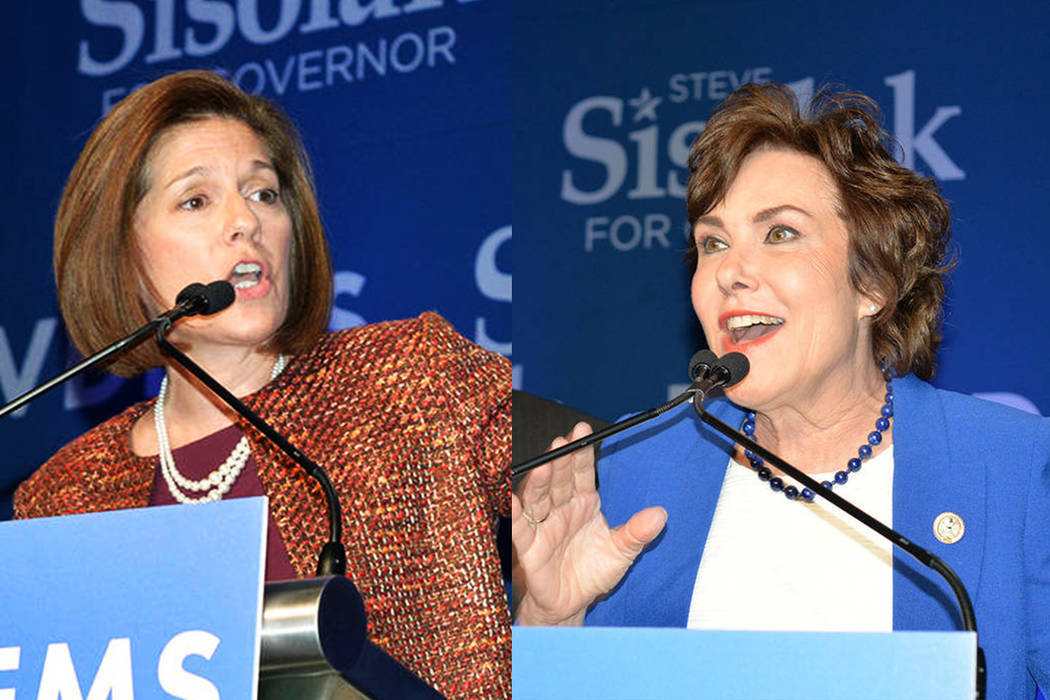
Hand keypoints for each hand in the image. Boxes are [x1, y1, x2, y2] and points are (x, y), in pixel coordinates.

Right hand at [512, 422, 666, 625]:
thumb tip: (661, 515)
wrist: (572, 605)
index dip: (581, 452)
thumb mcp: (621, 553)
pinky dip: (515, 515)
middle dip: (559, 460)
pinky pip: (520, 528)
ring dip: (539, 482)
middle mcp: (561, 509)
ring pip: (538, 499)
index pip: (581, 472)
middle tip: (562, 442)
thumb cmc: (593, 573)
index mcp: (584, 503)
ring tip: (543, 466)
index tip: (582, 430)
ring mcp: (543, 526)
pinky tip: (513, 500)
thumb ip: (637, 533)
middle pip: (558, 480)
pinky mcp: (529, 547)